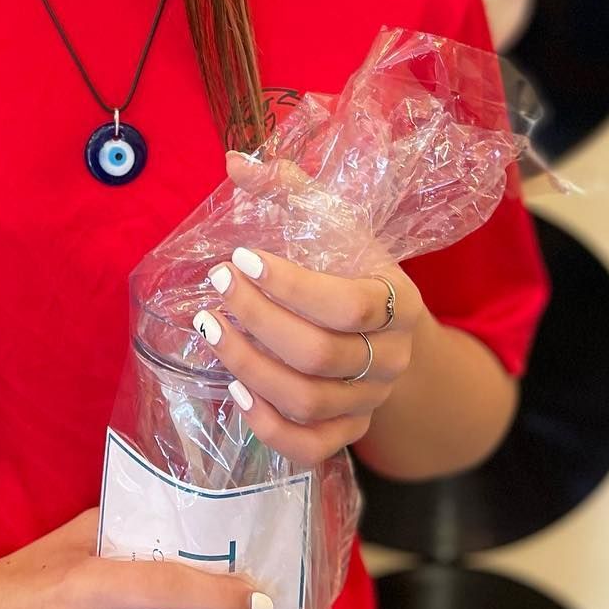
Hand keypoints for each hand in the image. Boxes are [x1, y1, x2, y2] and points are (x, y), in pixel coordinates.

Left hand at [186, 150, 423, 468]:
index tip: (241, 257)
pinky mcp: (348, 432)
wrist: (387, 333)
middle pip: (320, 355)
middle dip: (258, 320)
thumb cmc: (352, 268)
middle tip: (216, 287)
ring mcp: (371, 400)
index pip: (350, 306)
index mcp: (398, 302)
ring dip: (250, 366)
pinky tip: (234, 389)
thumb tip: (234, 162)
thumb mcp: (334, 224)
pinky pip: (310, 447)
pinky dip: (269, 426)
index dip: (291, 286)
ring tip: (211, 330)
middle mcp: (390, 358)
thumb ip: (289, 190)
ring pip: (308, 401)